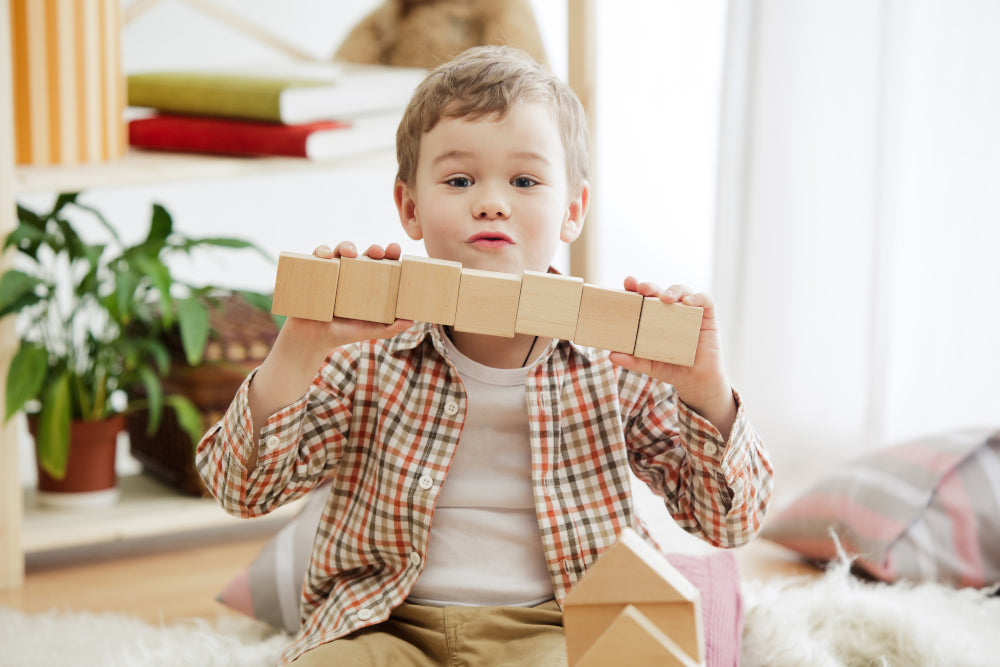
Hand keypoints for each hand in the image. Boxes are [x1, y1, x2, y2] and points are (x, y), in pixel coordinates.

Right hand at [248, 241, 411, 442]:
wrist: (311, 340)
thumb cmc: (342, 333)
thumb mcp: (368, 331)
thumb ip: (389, 328)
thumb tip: (411, 321)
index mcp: (365, 282)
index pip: (380, 264)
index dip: (388, 254)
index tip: (395, 250)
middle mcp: (349, 273)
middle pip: (362, 254)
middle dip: (371, 249)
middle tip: (378, 251)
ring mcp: (331, 271)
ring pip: (339, 251)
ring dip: (346, 246)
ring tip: (350, 253)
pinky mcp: (312, 272)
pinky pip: (315, 257)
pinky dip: (320, 252)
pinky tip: (325, 256)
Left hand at [609, 277, 736, 438]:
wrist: (695, 381)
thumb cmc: (671, 367)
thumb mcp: (648, 365)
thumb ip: (631, 360)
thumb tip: (611, 355)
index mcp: (654, 316)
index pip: (644, 297)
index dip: (635, 287)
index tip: (628, 283)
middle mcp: (671, 310)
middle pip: (660, 290)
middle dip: (651, 286)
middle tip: (642, 288)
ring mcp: (690, 312)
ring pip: (683, 290)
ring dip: (673, 290)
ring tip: (665, 298)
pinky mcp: (708, 317)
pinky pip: (705, 301)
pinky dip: (697, 297)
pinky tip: (688, 303)